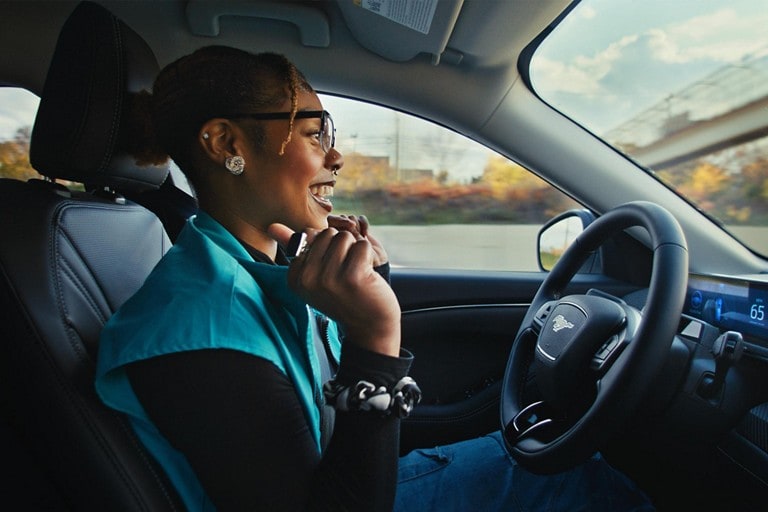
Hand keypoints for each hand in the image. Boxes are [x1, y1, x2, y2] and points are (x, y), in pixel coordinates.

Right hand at [268, 224, 400, 356]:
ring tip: (356, 273)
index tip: (331, 273)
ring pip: (344, 237)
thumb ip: (297, 249)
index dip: (327, 248)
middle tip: (345, 272)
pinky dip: (368, 256)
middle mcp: (308, 279)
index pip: (309, 236)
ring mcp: (329, 278)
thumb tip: (272, 226)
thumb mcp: (315, 276)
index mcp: (295, 278)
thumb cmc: (344, 296)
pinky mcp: (352, 276)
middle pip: (327, 234)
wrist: (369, 325)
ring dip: (355, 251)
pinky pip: (361, 245)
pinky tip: (367, 275)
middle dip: (341, 247)